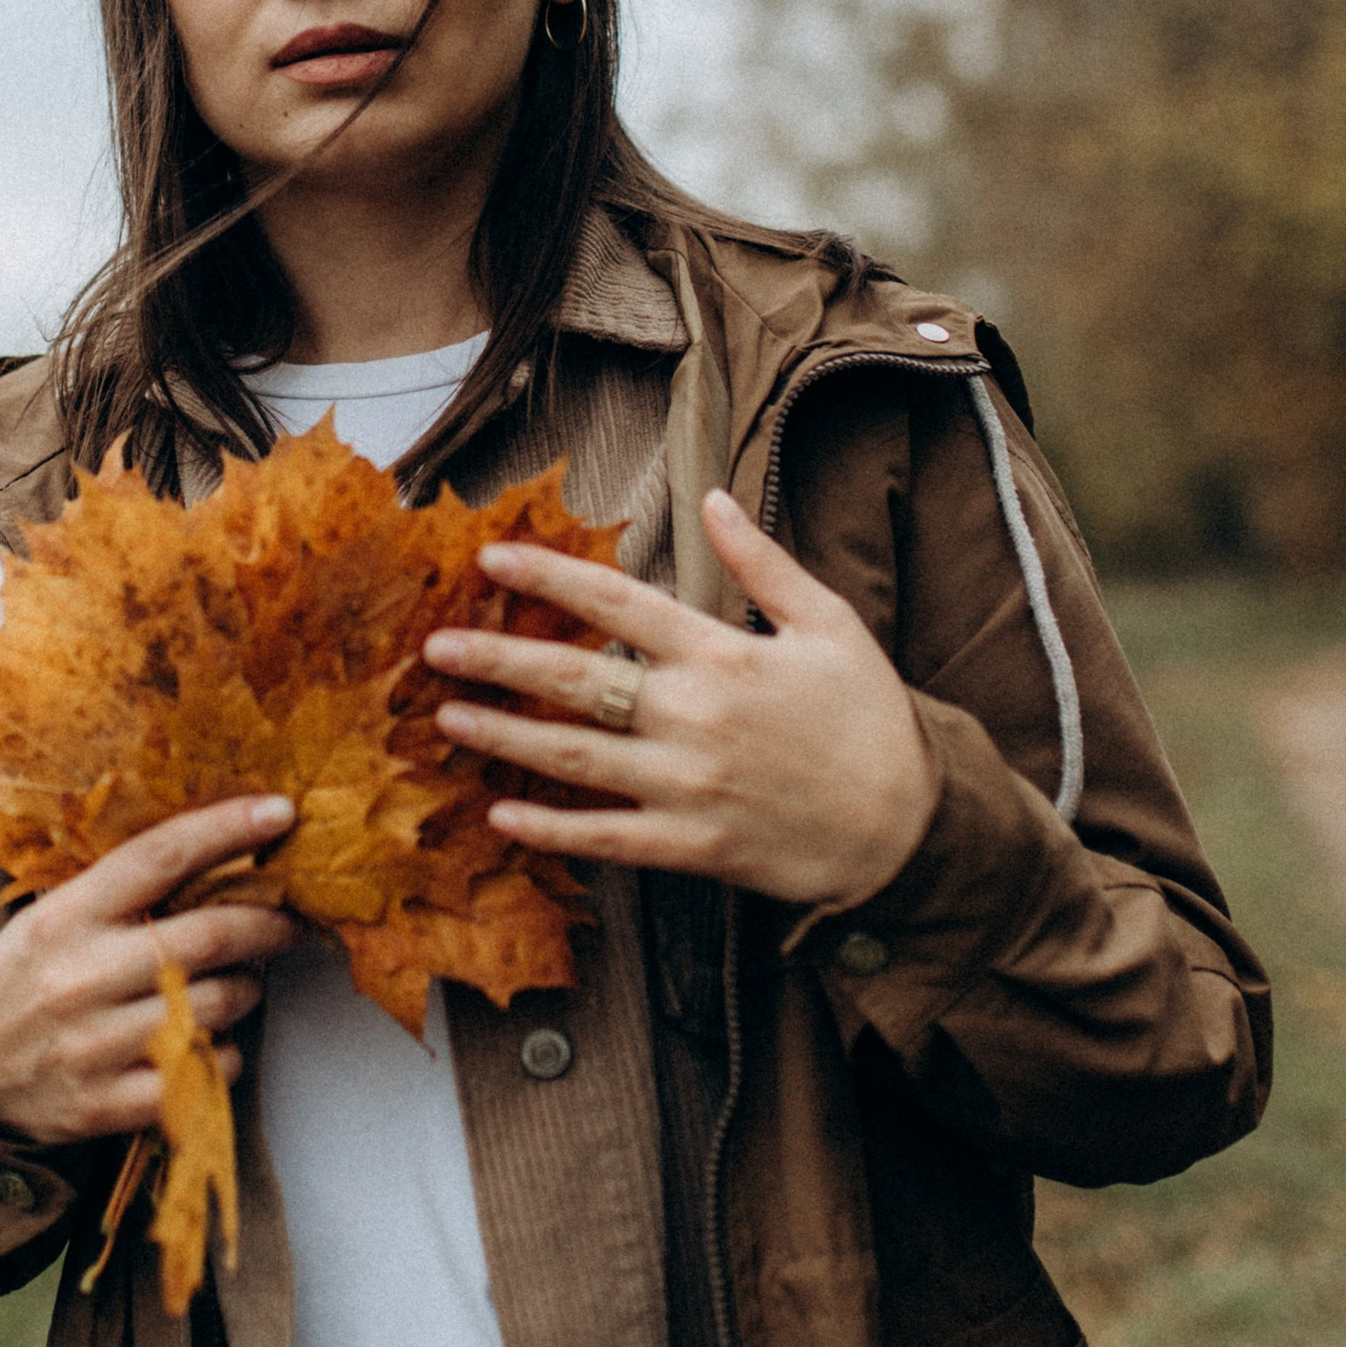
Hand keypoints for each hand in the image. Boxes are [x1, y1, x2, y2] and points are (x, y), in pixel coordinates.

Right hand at [0, 796, 301, 1149]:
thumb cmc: (27, 979)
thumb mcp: (54, 917)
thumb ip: (123, 892)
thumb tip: (221, 853)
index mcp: (67, 916)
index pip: (160, 856)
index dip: (228, 828)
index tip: (279, 812)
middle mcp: (81, 976)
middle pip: (208, 935)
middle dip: (269, 922)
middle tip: (291, 919)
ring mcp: (93, 1045)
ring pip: (216, 1006)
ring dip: (247, 989)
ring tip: (237, 982)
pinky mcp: (106, 1103)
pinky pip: (202, 1074)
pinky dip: (224, 1055)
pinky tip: (210, 1040)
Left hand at [422, 488, 936, 909]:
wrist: (910, 827)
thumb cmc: (872, 718)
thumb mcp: (828, 622)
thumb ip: (762, 562)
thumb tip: (711, 498)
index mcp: (721, 654)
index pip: (616, 604)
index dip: (549, 576)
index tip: (490, 558)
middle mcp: (692, 717)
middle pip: (573, 681)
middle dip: (498, 659)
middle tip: (435, 647)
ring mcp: (686, 787)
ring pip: (573, 759)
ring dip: (503, 739)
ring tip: (446, 720)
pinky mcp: (691, 848)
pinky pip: (605, 837)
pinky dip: (550, 829)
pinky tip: (499, 816)